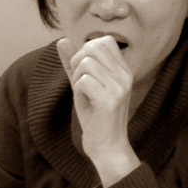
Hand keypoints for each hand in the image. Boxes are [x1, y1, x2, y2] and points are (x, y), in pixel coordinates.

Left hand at [57, 36, 140, 186]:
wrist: (107, 147)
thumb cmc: (96, 117)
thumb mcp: (83, 85)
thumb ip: (73, 63)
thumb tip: (62, 40)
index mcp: (123, 70)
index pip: (104, 41)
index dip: (86, 51)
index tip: (84, 71)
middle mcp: (125, 75)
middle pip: (93, 47)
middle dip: (78, 62)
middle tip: (80, 82)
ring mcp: (120, 87)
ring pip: (86, 63)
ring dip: (77, 79)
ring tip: (84, 94)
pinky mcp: (110, 100)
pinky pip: (83, 81)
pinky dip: (78, 91)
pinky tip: (86, 103)